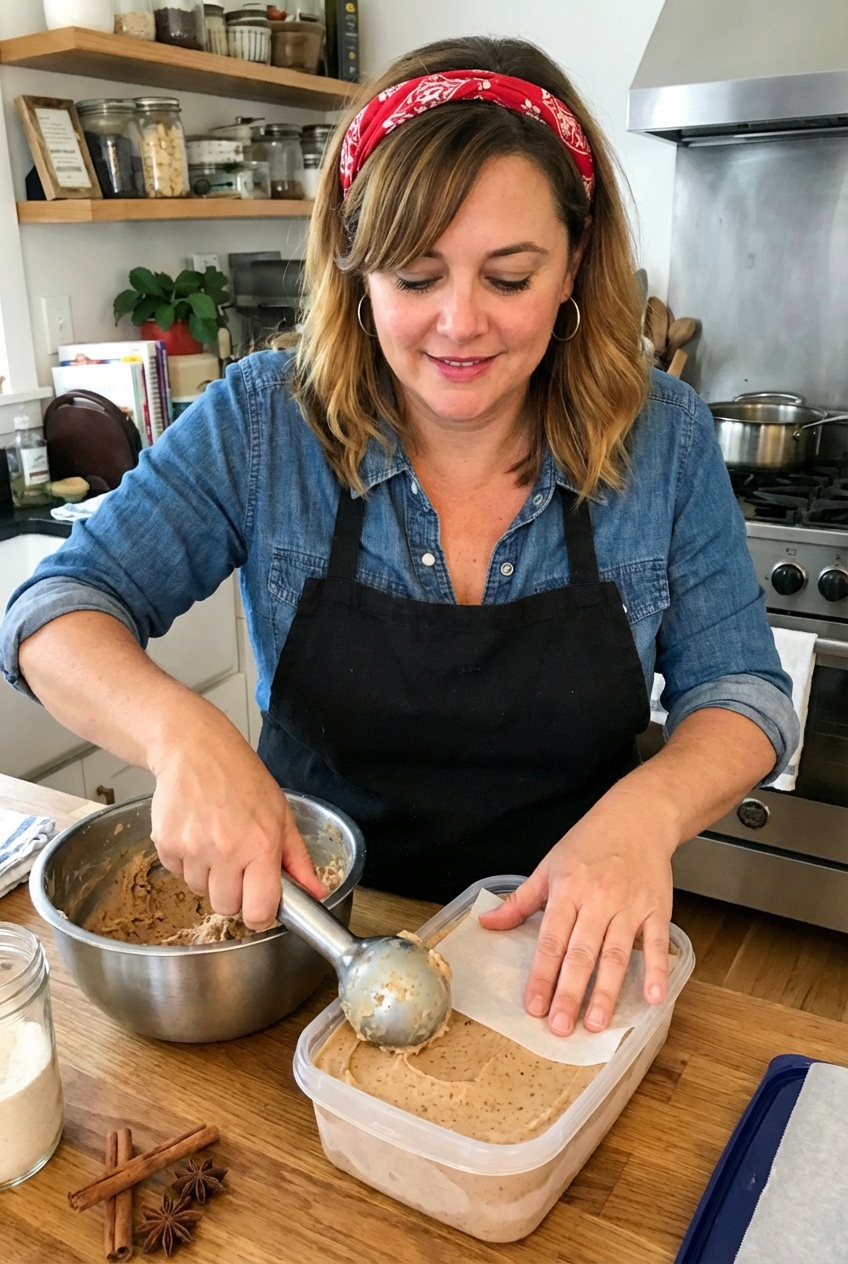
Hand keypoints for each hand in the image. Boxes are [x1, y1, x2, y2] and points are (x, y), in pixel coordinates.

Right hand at [148, 700, 325, 928]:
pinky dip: (187, 862)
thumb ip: (298, 860)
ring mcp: (192, 848)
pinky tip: (196, 833)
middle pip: (227, 908)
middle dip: (233, 893)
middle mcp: (225, 850)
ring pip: (200, 892)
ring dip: (209, 876)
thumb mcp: (281, 814)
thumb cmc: (243, 779)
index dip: (260, 912)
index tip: (260, 901)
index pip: (258, 912)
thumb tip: (318, 894)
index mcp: (261, 845)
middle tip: (237, 862)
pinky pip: (178, 875)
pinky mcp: (165, 844)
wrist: (195, 749)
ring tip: (215, 840)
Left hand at [479, 783, 674, 1034]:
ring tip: (596, 1024)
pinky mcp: (658, 908)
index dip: (541, 975)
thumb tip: (486, 924)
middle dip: (570, 992)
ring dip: (606, 991)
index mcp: (567, 889)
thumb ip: (520, 901)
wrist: (637, 816)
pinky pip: (657, 943)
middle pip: (581, 953)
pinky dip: (655, 970)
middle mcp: (598, 899)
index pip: (550, 940)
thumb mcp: (549, 866)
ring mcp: (629, 905)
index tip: (533, 1006)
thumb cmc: (590, 841)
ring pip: (616, 954)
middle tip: (560, 1026)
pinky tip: (651, 998)